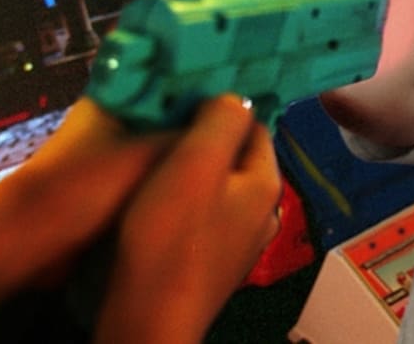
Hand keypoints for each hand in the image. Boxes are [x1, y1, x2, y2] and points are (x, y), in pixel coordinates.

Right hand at [95, 95, 281, 343]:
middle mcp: (262, 214)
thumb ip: (221, 120)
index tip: (188, 96)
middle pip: (236, 157)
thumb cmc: (172, 236)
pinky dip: (183, 200)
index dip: (222, 106)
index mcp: (266, 184)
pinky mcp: (210, 262)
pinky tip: (155, 198)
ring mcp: (238, 242)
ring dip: (193, 169)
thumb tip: (233, 97)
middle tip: (168, 122)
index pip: (255, 127)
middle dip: (206, 137)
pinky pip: (202, 215)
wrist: (147, 317)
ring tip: (157, 155)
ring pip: (218, 187)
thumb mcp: (197, 161)